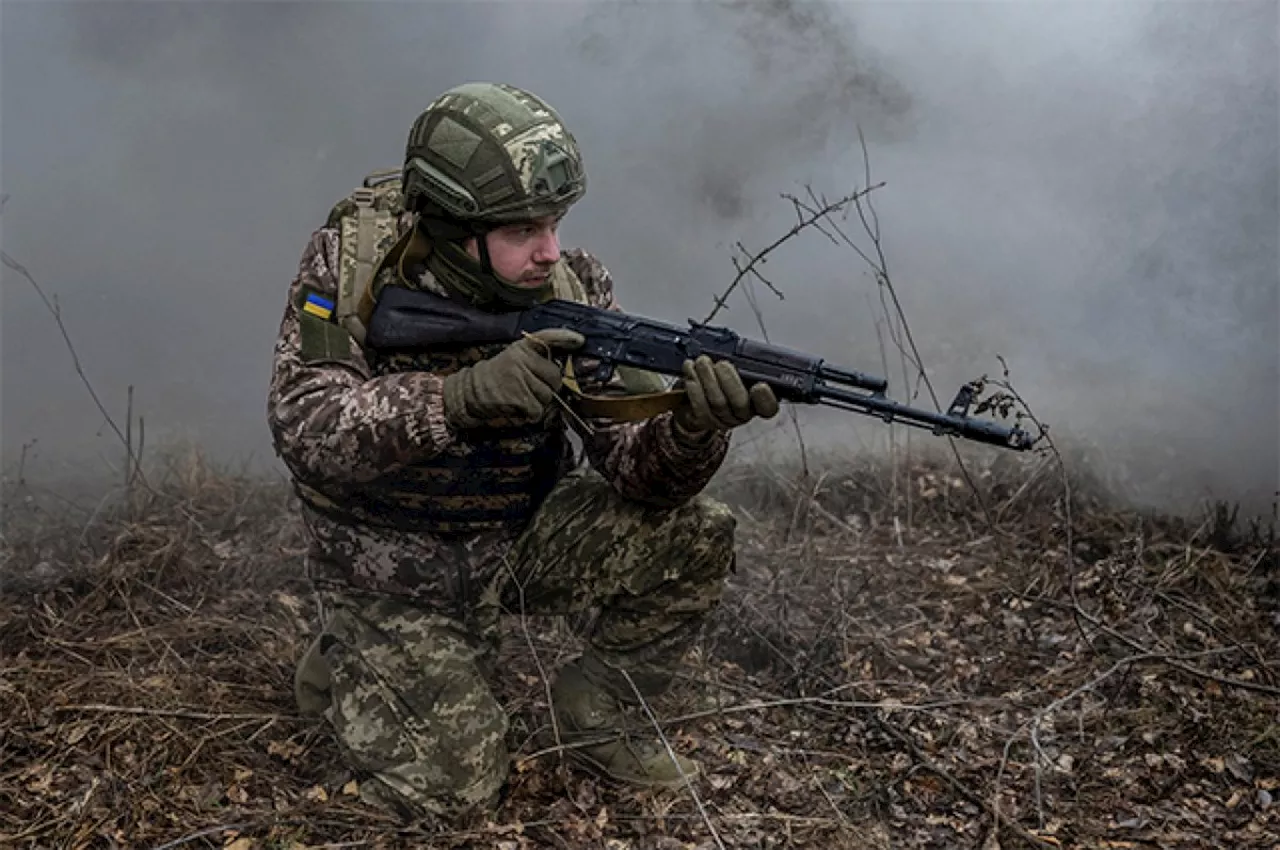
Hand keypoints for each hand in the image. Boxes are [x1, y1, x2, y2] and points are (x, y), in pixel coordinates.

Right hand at [442, 328, 583, 428]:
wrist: (470, 392)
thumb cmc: (497, 377)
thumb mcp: (513, 359)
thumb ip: (535, 360)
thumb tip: (562, 370)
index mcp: (522, 348)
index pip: (547, 337)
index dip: (565, 338)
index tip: (580, 340)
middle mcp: (522, 360)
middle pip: (555, 376)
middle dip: (549, 386)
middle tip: (531, 387)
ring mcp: (521, 378)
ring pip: (548, 395)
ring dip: (539, 401)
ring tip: (521, 395)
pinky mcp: (519, 397)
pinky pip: (538, 409)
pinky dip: (532, 413)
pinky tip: (519, 406)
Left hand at [673, 355, 779, 435]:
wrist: (701, 396)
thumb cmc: (724, 380)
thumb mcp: (740, 370)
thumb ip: (745, 365)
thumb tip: (740, 353)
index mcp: (758, 401)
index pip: (769, 406)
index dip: (765, 398)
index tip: (760, 386)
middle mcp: (743, 414)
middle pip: (740, 403)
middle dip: (729, 380)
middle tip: (722, 364)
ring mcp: (723, 419)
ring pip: (717, 402)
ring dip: (707, 378)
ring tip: (702, 362)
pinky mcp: (705, 420)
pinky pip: (700, 406)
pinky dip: (694, 387)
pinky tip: (691, 373)